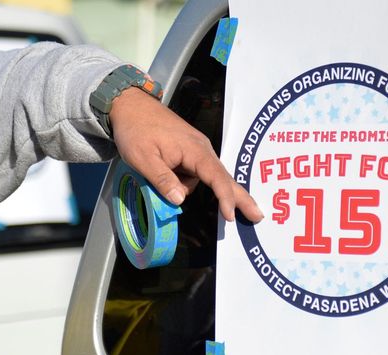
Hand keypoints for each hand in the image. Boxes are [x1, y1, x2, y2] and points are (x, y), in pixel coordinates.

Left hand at [108, 87, 263, 222]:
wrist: (130, 105)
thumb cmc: (136, 129)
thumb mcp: (143, 158)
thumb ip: (162, 180)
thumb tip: (180, 200)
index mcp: (194, 149)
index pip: (216, 177)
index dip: (225, 197)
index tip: (230, 217)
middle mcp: (202, 149)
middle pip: (225, 177)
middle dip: (240, 197)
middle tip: (257, 216)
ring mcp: (197, 149)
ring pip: (204, 177)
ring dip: (188, 186)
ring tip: (156, 174)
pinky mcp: (190, 151)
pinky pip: (195, 172)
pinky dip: (187, 180)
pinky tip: (166, 175)